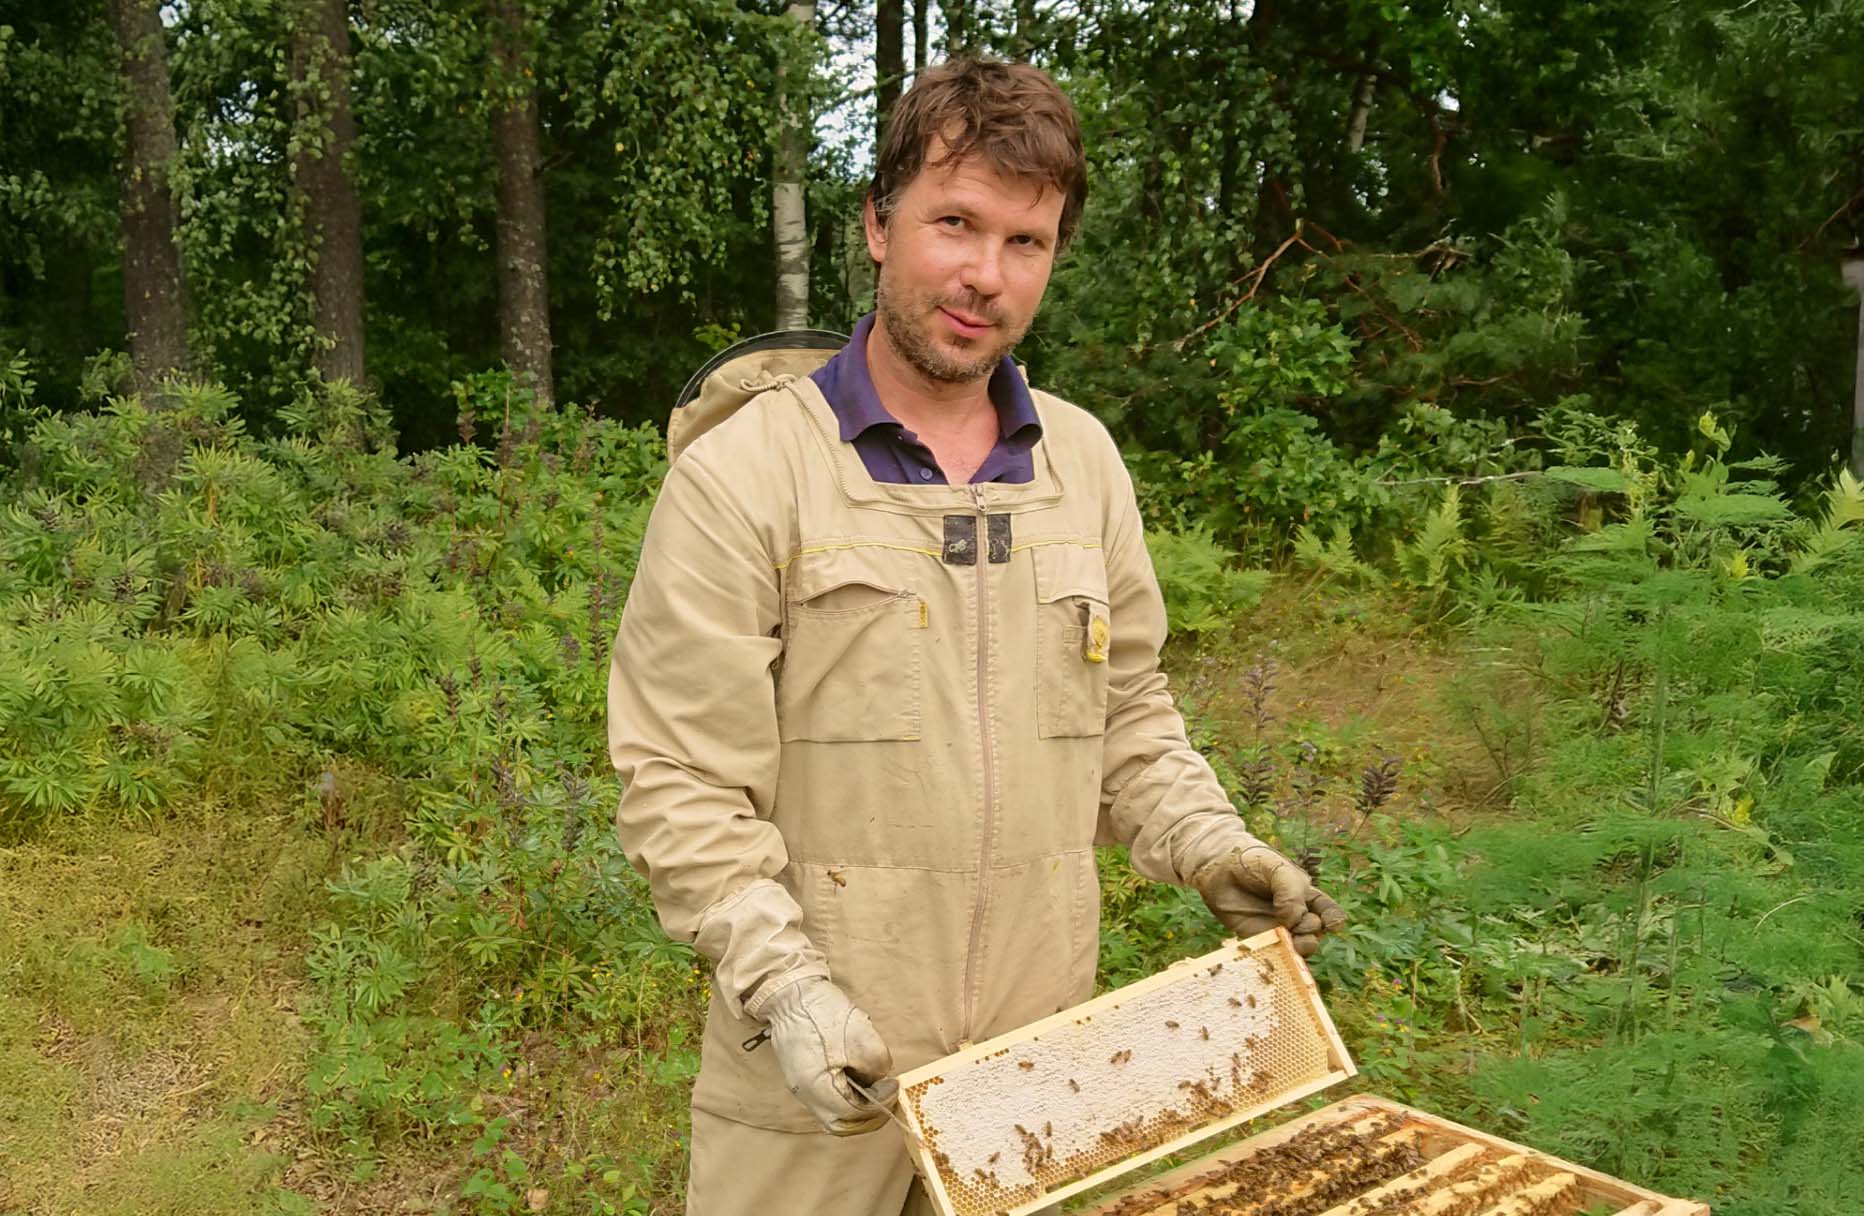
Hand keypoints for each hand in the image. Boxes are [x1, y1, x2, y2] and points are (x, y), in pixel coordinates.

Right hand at [760, 976, 897, 1134]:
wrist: (791, 993)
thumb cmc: (823, 1013)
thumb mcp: (860, 1036)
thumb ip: (877, 1065)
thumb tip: (880, 1079)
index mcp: (817, 1089)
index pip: (854, 1114)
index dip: (879, 1104)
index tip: (893, 1085)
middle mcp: (806, 1094)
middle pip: (841, 1124)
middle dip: (868, 1116)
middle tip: (887, 1096)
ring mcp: (802, 1087)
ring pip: (834, 1113)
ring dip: (858, 1106)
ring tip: (875, 1085)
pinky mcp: (803, 1077)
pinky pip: (827, 1098)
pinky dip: (847, 1095)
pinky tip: (858, 1075)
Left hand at [1189, 842, 1345, 956]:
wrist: (1219, 868)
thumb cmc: (1253, 863)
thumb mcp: (1277, 869)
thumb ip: (1291, 892)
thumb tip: (1294, 922)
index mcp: (1307, 896)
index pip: (1330, 914)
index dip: (1334, 921)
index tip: (1331, 924)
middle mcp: (1296, 916)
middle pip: (1316, 933)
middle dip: (1311, 930)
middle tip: (1297, 923)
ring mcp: (1279, 929)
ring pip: (1299, 948)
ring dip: (1300, 947)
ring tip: (1291, 940)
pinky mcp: (1259, 940)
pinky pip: (1275, 954)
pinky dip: (1280, 956)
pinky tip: (1278, 952)